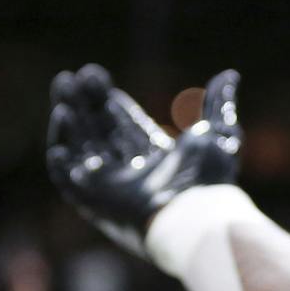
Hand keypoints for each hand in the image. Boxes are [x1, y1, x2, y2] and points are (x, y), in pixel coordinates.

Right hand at [46, 65, 240, 258]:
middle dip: (83, 104)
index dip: (106, 101)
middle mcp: (128, 175)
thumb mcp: (219, 134)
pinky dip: (59, 149)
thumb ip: (219, 104)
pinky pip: (66, 176)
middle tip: (71, 76)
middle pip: (97, 133)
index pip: (121, 125)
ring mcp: (108, 189)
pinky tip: (60, 118)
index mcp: (154, 161)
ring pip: (79, 148)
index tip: (94, 75)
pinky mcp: (91, 202)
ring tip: (62, 88)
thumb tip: (230, 75)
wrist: (193, 215)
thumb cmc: (208, 181)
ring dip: (68, 118)